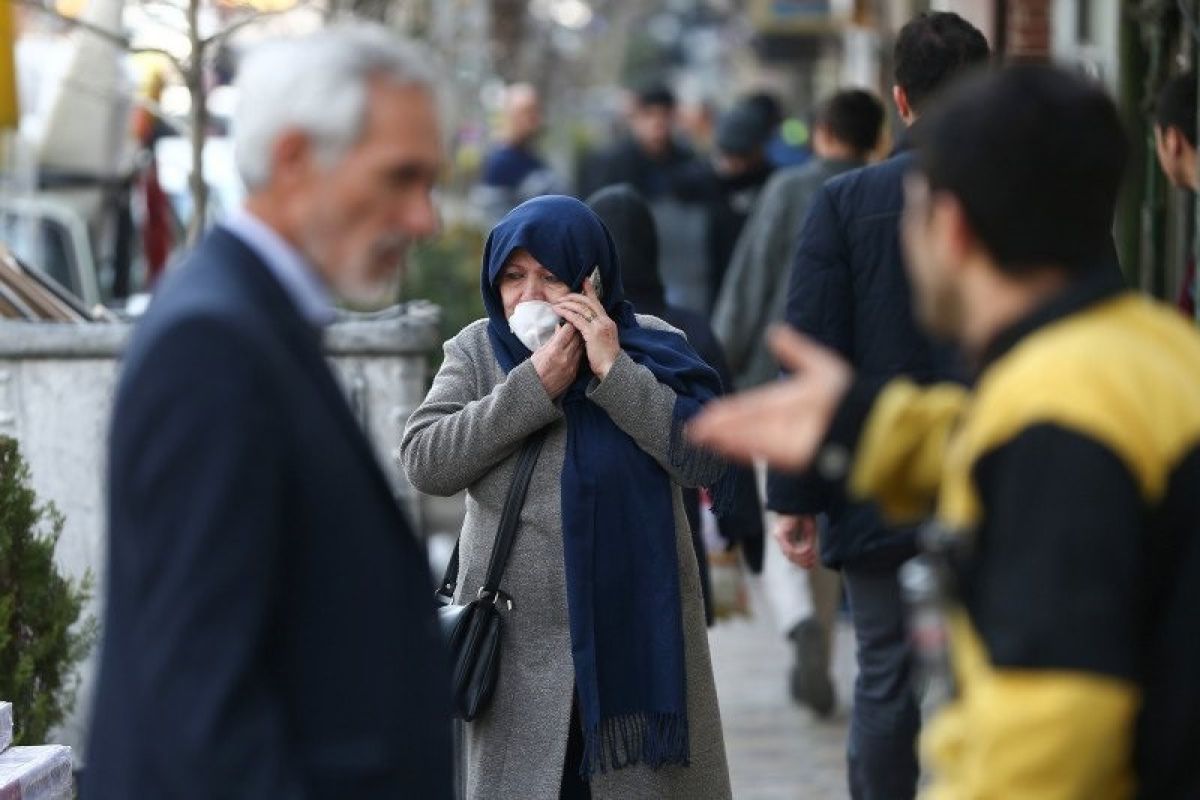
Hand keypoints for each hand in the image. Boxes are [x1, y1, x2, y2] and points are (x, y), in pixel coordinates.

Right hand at [530, 322, 581, 398]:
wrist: (535, 391)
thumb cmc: (533, 370)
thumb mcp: (539, 351)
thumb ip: (552, 339)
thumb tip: (560, 327)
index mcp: (554, 350)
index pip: (569, 330)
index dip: (569, 323)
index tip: (568, 320)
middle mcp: (565, 357)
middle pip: (578, 337)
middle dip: (576, 329)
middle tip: (575, 325)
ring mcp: (571, 366)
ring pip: (581, 347)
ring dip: (579, 340)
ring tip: (576, 335)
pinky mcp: (574, 374)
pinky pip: (580, 358)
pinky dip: (578, 351)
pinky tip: (575, 348)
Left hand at [553, 279, 620, 379]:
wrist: (613, 369)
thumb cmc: (606, 360)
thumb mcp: (602, 342)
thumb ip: (594, 332)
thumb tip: (582, 327)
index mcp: (608, 322)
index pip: (598, 303)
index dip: (590, 291)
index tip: (585, 281)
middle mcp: (605, 321)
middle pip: (588, 302)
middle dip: (574, 296)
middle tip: (563, 295)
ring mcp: (600, 326)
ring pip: (582, 308)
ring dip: (568, 304)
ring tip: (557, 303)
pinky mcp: (592, 333)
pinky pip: (577, 319)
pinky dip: (567, 313)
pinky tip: (559, 311)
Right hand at [686, 326, 852, 469]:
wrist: (863, 419)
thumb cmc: (844, 395)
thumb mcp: (818, 365)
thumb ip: (795, 350)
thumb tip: (775, 330)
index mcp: (785, 403)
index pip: (749, 407)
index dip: (727, 411)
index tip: (706, 414)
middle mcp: (780, 423)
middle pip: (741, 425)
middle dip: (717, 426)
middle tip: (691, 429)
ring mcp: (781, 440)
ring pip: (744, 438)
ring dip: (720, 437)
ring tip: (695, 437)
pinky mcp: (785, 455)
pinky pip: (756, 449)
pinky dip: (736, 445)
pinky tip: (717, 443)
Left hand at [774, 514, 818, 568]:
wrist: (799, 501)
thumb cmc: (804, 514)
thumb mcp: (808, 531)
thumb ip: (807, 543)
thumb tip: (809, 555)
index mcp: (785, 537)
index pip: (791, 554)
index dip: (802, 562)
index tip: (812, 564)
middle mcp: (780, 538)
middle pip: (790, 557)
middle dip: (803, 562)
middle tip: (813, 562)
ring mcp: (779, 536)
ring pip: (790, 554)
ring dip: (803, 557)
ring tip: (813, 555)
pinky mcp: (780, 534)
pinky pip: (790, 548)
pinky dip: (800, 551)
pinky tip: (808, 549)